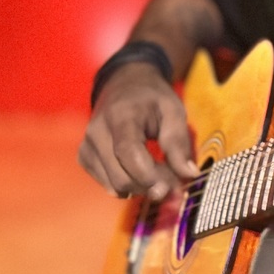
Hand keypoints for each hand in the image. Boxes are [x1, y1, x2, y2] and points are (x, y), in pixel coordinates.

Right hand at [78, 62, 197, 199]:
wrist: (125, 85)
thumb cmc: (153, 99)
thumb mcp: (173, 112)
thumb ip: (179, 143)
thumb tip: (189, 175)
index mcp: (121, 115)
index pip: (128, 153)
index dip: (150, 176)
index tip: (172, 187)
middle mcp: (97, 131)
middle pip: (120, 176)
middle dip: (150, 186)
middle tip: (173, 182)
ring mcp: (87, 145)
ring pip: (113, 185)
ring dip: (140, 188)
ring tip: (159, 174)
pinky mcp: (84, 157)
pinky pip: (107, 184)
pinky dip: (127, 186)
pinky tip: (140, 172)